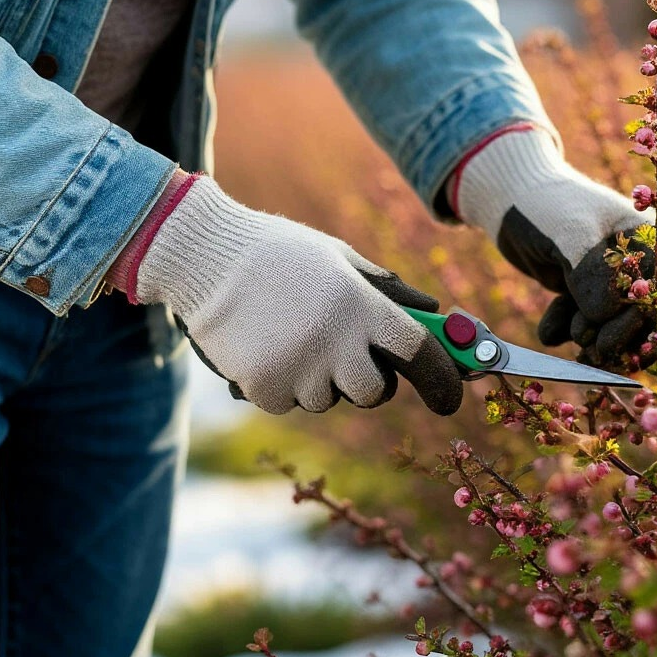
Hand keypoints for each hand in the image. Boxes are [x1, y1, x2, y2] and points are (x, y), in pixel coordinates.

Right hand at [133, 176, 462, 414]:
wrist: (206, 257)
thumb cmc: (280, 254)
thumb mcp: (339, 258)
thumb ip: (385, 290)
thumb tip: (430, 312)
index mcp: (362, 304)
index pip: (420, 352)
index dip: (442, 378)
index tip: (450, 397)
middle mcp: (337, 342)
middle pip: (375, 392)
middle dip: (369, 381)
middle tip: (345, 356)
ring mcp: (300, 369)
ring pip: (328, 399)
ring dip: (318, 379)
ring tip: (290, 336)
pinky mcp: (265, 388)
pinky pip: (290, 402)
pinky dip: (282, 384)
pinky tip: (266, 347)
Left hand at [450, 127, 656, 367]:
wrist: (506, 198)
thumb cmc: (545, 206)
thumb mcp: (570, 233)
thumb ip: (592, 272)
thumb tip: (607, 314)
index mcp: (646, 241)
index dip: (650, 324)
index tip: (621, 341)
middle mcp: (631, 263)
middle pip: (640, 317)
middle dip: (617, 337)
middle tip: (591, 348)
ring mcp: (603, 280)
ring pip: (607, 326)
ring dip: (590, 339)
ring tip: (567, 335)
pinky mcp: (577, 291)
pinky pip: (578, 323)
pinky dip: (565, 332)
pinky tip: (549, 331)